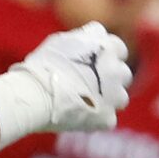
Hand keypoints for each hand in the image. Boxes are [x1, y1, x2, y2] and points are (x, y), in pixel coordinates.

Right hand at [0, 22, 131, 136]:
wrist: (35, 93)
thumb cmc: (43, 64)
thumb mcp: (63, 41)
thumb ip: (83, 40)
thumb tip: (90, 38)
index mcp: (107, 47)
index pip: (118, 49)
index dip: (107, 56)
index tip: (95, 64)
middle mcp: (117, 69)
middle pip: (123, 74)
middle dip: (111, 79)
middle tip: (91, 84)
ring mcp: (115, 95)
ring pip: (120, 98)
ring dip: (108, 100)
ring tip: (86, 102)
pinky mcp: (107, 117)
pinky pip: (107, 119)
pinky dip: (95, 119)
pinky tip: (78, 116)